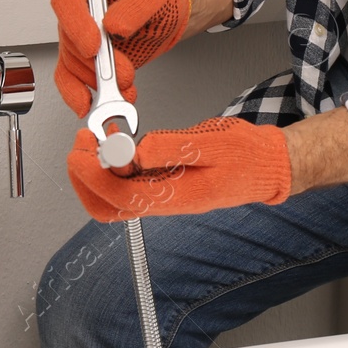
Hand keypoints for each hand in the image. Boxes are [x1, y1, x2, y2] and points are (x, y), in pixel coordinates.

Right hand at [51, 0, 189, 117]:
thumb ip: (134, 6)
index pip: (65, 0)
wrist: (165, 17)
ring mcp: (77, 37)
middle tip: (125, 71)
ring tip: (126, 84)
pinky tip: (91, 103)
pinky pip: (69, 80)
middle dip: (98, 63)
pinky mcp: (83, 61)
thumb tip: (113, 25)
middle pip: (70, 38)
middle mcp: (77, 11)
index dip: (75, 24)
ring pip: (71, 64)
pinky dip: (78, 95)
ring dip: (98, 81)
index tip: (93, 46)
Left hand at [66, 117, 291, 222]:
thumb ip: (175, 146)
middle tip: (81, 144)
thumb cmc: (247, 157)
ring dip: (95, 173)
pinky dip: (111, 168)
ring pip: (113, 199)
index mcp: (177, 197)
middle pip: (108, 207)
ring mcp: (162, 196)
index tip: (83, 149)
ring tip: (93, 140)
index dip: (95, 175)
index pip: (122, 196)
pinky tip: (114, 144)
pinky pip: (127, 186)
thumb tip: (139, 149)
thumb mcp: (215, 143)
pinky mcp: (162, 186)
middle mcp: (165, 202)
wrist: (265, 166)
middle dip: (84, 178)